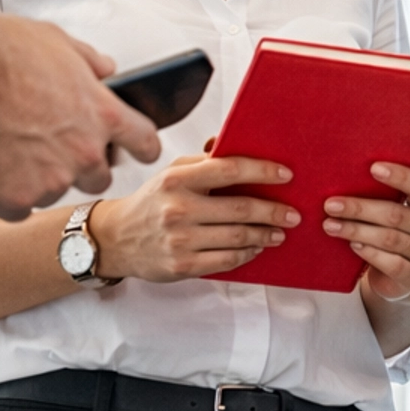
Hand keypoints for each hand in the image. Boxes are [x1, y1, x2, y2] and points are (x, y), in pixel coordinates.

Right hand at [0, 15, 160, 218]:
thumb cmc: (3, 49)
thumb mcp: (59, 43)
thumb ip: (90, 63)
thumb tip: (106, 69)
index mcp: (103, 114)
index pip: (145, 144)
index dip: (139, 148)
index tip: (131, 149)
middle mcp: (84, 153)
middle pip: (99, 177)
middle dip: (80, 165)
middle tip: (48, 145)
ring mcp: (51, 180)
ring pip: (54, 191)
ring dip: (37, 178)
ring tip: (8, 148)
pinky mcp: (14, 198)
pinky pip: (17, 208)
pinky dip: (3, 195)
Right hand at [88, 149, 297, 279]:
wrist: (116, 239)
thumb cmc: (151, 202)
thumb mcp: (171, 174)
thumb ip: (203, 163)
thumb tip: (234, 144)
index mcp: (177, 179)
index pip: (229, 169)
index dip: (262, 171)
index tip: (285, 175)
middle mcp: (178, 208)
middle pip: (240, 209)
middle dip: (274, 211)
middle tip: (293, 213)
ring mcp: (180, 240)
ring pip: (238, 237)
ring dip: (265, 235)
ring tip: (279, 231)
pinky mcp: (182, 265)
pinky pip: (227, 260)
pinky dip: (248, 254)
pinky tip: (256, 247)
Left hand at [324, 163, 409, 302]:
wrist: (397, 275)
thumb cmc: (391, 231)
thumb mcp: (392, 209)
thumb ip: (381, 194)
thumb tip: (345, 177)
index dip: (400, 177)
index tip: (373, 168)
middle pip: (397, 214)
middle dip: (361, 208)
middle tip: (332, 205)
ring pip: (390, 239)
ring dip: (357, 230)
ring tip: (331, 226)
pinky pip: (392, 263)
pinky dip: (369, 252)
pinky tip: (352, 245)